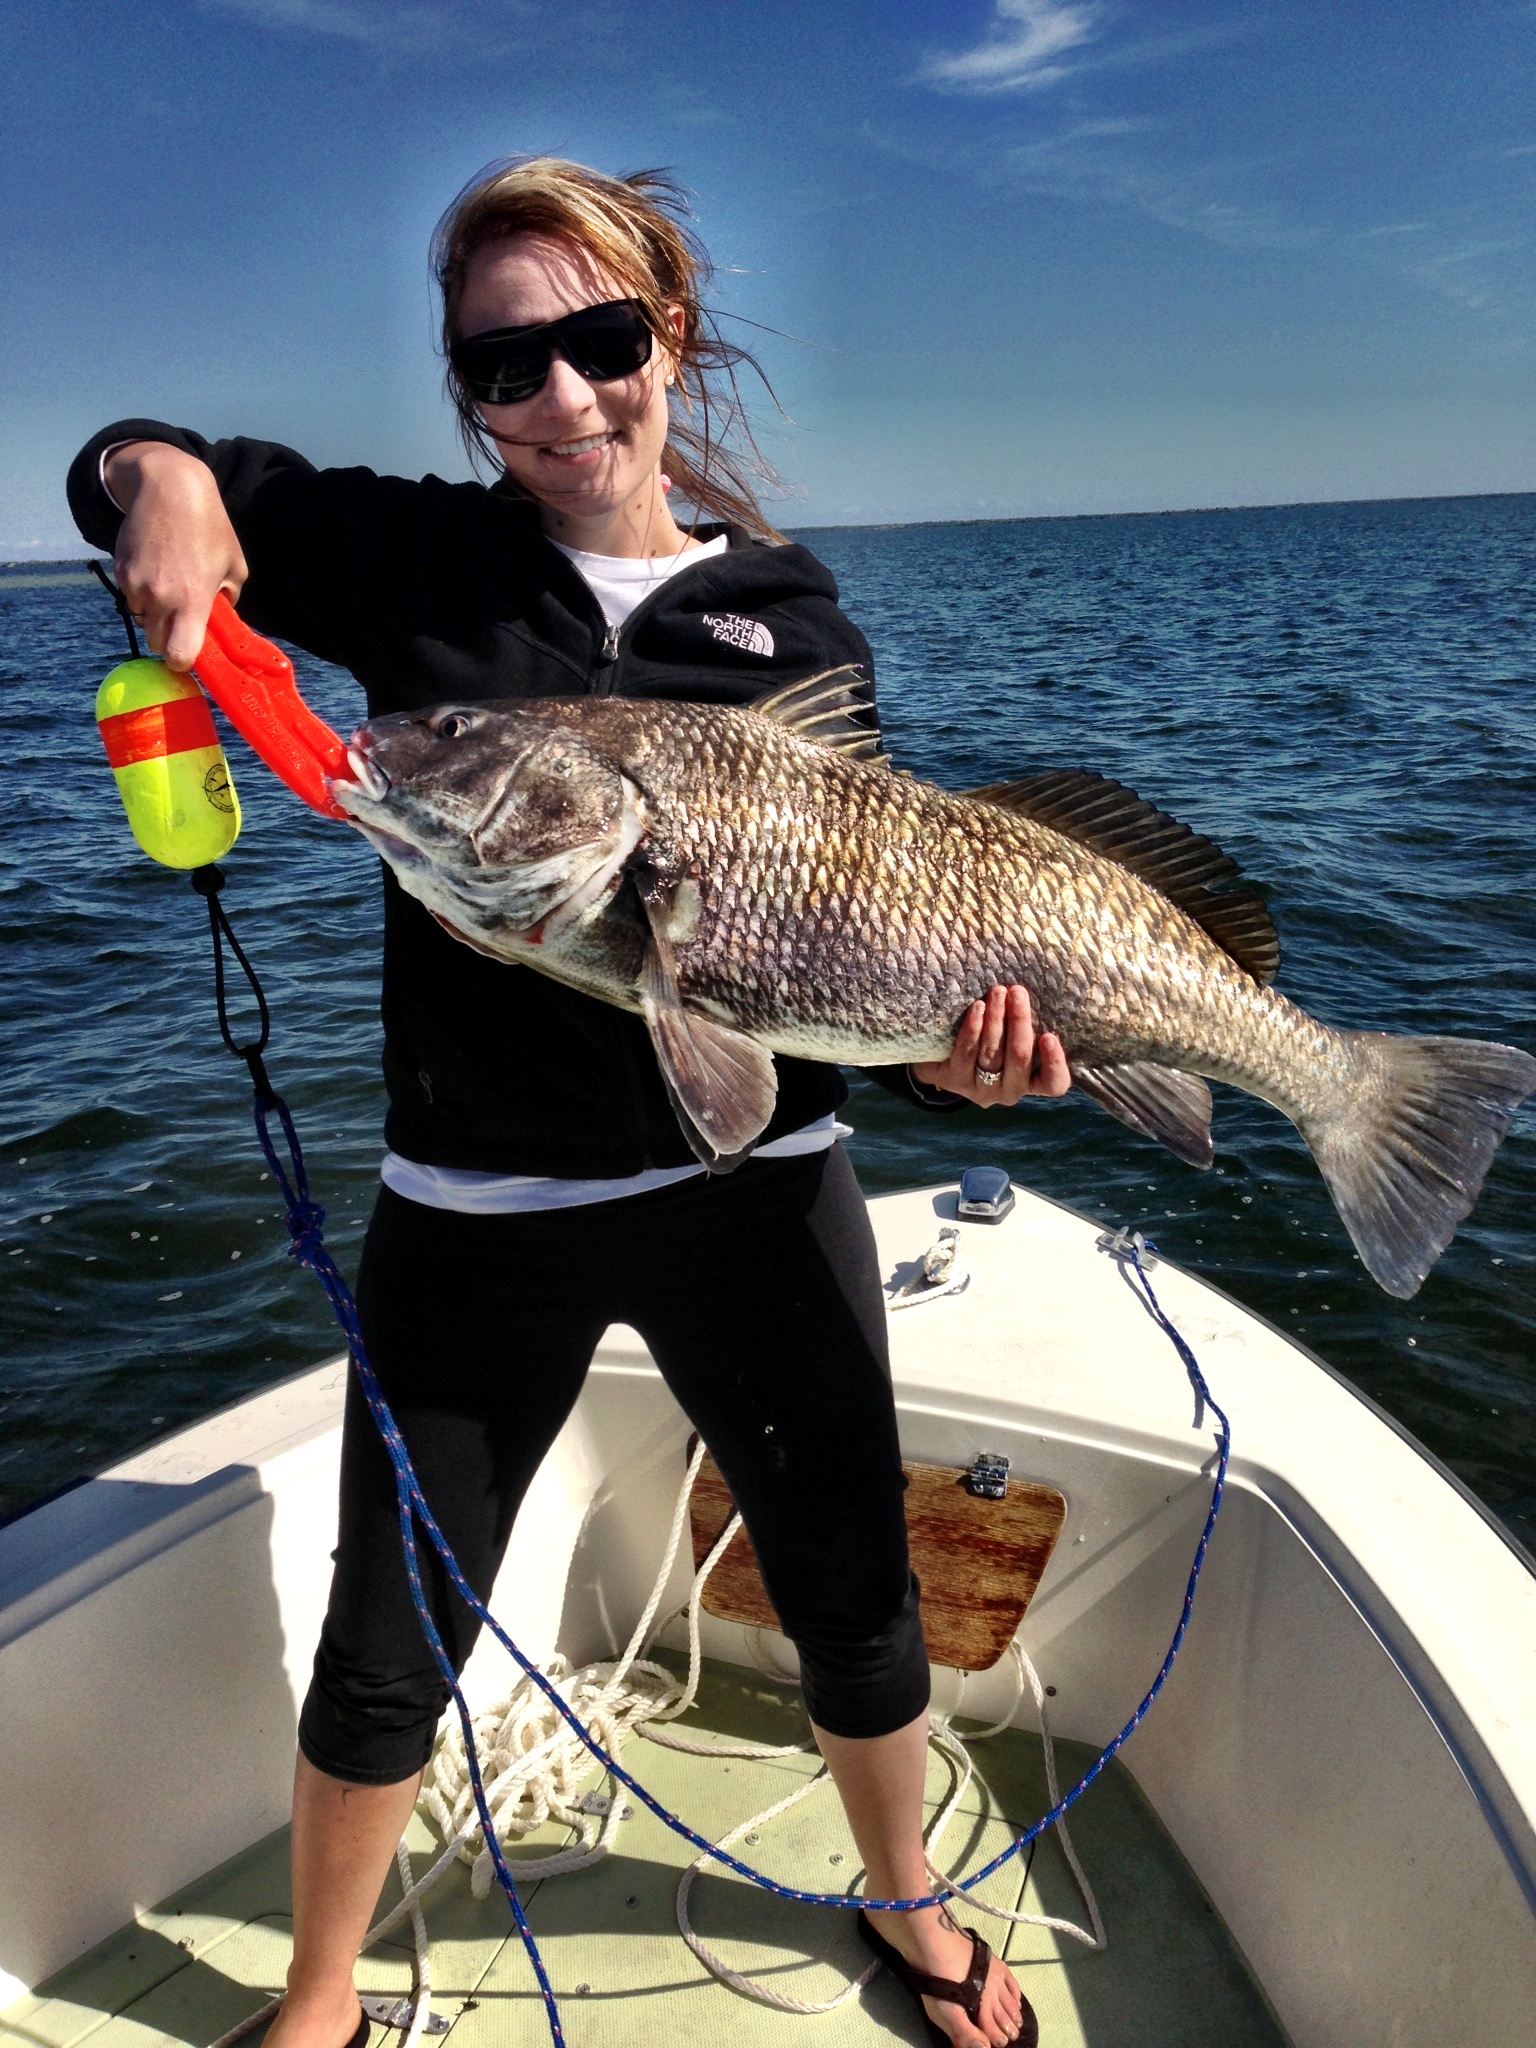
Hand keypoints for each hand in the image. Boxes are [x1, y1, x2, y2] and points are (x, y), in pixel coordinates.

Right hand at [106, 442, 247, 670]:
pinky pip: (129, 596)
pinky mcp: (120, 570)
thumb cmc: (209, 527)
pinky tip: (155, 568)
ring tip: (169, 586)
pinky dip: (140, 592)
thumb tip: (220, 622)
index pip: (179, 656)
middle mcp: (159, 597)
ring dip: (153, 614)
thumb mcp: (234, 566)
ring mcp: (135, 585)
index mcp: (192, 602)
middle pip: (157, 643)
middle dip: (169, 638)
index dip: (183, 662)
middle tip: (182, 621)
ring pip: (141, 619)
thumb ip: (228, 601)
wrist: (168, 488)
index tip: (189, 655)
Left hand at [911, 984, 1070, 1107]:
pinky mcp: (957, 1081)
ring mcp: (982, 1090)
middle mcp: (1010, 1091)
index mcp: (1033, 1083)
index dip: (1054, 1063)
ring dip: (996, 1019)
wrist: (944, 1062)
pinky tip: (978, 1008)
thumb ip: (1026, 1025)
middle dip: (1019, 1022)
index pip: (1053, 1083)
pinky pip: (966, 1053)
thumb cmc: (992, 1043)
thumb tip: (1031, 991)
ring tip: (998, 992)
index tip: (1049, 1036)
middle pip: (1019, 1058)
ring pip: (993, 1053)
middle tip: (1018, 993)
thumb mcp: (1013, 1039)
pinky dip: (973, 1029)